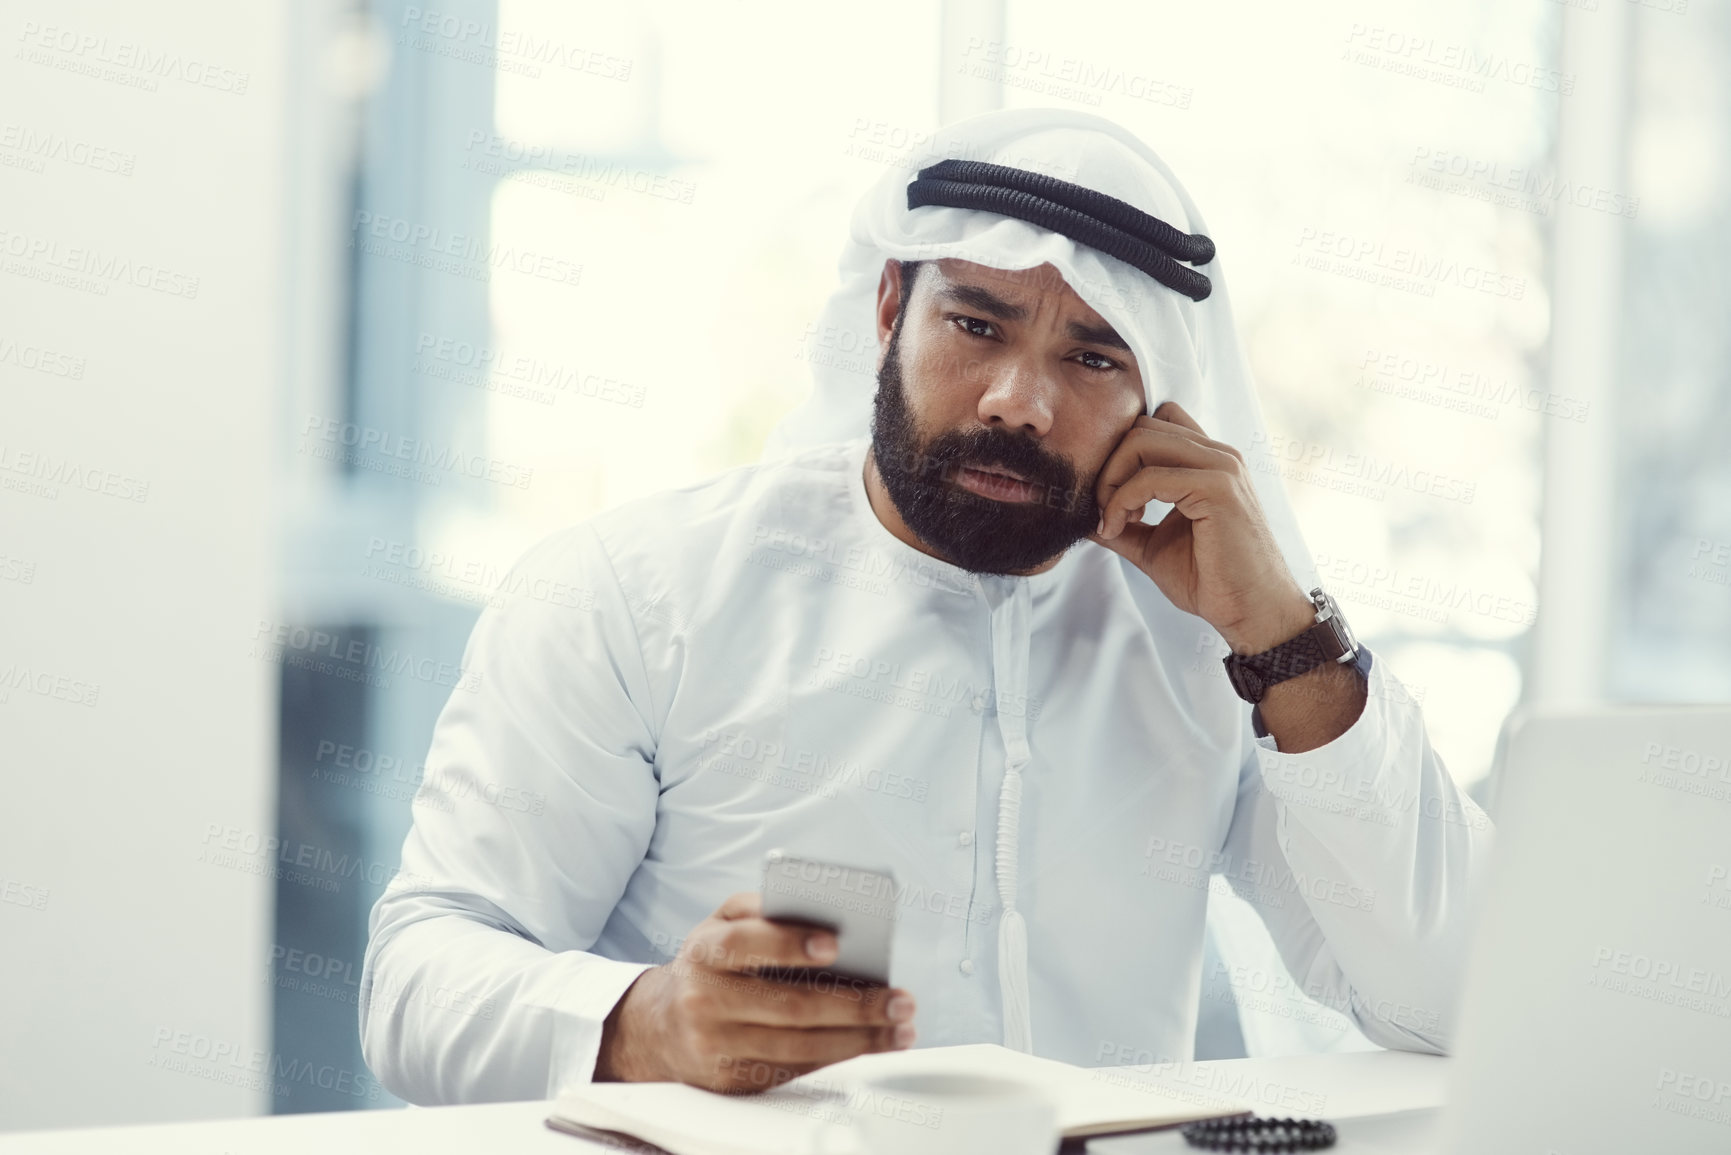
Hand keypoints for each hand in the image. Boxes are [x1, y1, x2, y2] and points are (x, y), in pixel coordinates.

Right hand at [594, 892, 916, 1091]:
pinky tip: (870, 1044)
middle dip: (853, 1004)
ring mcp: (718, 1046)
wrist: (661, 1026)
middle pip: (788, 1006)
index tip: (837, 943)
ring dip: (858, 1039)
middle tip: (899, 999)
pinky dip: (837, 1057)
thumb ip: (762, 910)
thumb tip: (821, 911)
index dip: (790, 944)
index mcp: (705, 953)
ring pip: (798, 1046)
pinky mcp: (733, 1079)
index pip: (746, 945)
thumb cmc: (709, 965)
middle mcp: (706, 1001)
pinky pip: (794, 1068)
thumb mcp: (721, 924)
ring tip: (899, 1027)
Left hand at [1087, 401, 1314, 654]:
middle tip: (1105, 510)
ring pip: (1141, 440)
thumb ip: (1122, 523)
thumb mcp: (1153, 545)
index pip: (1154, 423)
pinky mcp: (1217, 487)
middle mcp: (1218, 455)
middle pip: (1141, 426)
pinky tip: (1118, 527)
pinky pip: (1149, 477)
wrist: (1251, 611)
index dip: (1121, 454)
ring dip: (1112, 480)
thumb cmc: (1212, 580)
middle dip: (1109, 465)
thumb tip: (1081, 514)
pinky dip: (1121, 500)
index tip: (1111, 498)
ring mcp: (1221, 466)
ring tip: (1113, 520)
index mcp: (1208, 461)